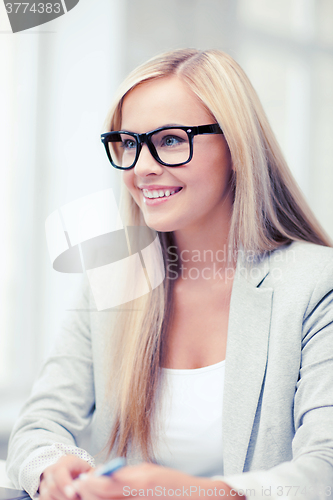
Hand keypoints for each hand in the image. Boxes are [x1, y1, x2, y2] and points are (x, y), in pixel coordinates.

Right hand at [39, 455, 92, 499]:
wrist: (75, 474)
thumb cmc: (85, 474)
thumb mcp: (91, 472)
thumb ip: (93, 475)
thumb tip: (93, 479)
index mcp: (67, 461)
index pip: (60, 470)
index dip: (64, 483)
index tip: (73, 494)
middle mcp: (53, 468)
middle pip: (52, 485)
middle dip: (64, 496)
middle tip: (77, 499)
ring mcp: (46, 479)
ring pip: (46, 494)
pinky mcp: (43, 490)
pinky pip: (43, 499)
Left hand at [72, 462, 243, 499]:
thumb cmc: (171, 483)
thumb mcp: (147, 472)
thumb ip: (123, 475)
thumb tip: (100, 474)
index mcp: (138, 484)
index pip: (102, 485)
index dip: (88, 482)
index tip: (82, 477)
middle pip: (99, 499)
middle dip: (87, 493)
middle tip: (81, 486)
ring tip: (92, 493)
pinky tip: (107, 499)